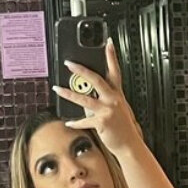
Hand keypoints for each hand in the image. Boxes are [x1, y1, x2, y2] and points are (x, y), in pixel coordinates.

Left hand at [52, 37, 143, 155]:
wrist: (130, 145)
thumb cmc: (124, 128)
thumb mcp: (117, 109)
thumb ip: (103, 100)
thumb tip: (87, 97)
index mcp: (117, 94)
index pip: (115, 71)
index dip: (112, 56)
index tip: (108, 43)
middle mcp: (113, 100)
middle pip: (96, 80)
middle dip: (81, 70)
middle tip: (69, 63)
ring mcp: (108, 110)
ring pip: (84, 99)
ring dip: (68, 93)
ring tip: (57, 89)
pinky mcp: (102, 122)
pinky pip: (85, 121)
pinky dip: (75, 122)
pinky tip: (68, 122)